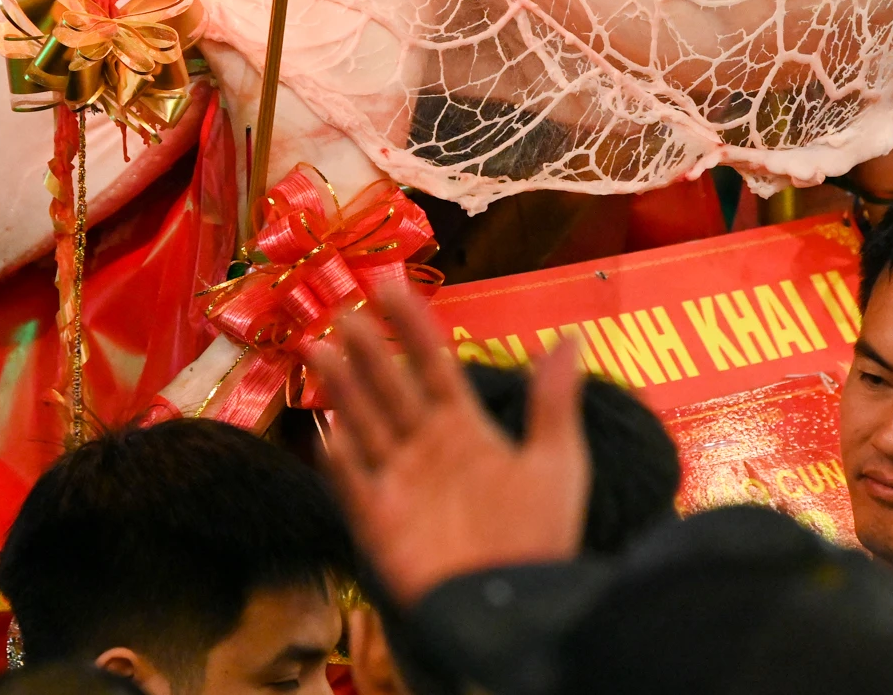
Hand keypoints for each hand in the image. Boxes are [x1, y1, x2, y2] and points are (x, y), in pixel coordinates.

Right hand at [309, 282, 589, 606]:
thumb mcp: (558, 461)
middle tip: (345, 308)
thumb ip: (554, 401)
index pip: (434, 365)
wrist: (517, 608)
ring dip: (343, 388)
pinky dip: (338, 460)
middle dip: (369, 350)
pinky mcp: (381, 524)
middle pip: (391, 388)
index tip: (391, 285)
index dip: (413, 326)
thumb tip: (572, 335)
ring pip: (365, 424)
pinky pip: (353, 486)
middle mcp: (427, 450)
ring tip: (320, 346)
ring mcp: (400, 484)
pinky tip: (323, 430)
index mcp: (466, 430)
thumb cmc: (541, 539)